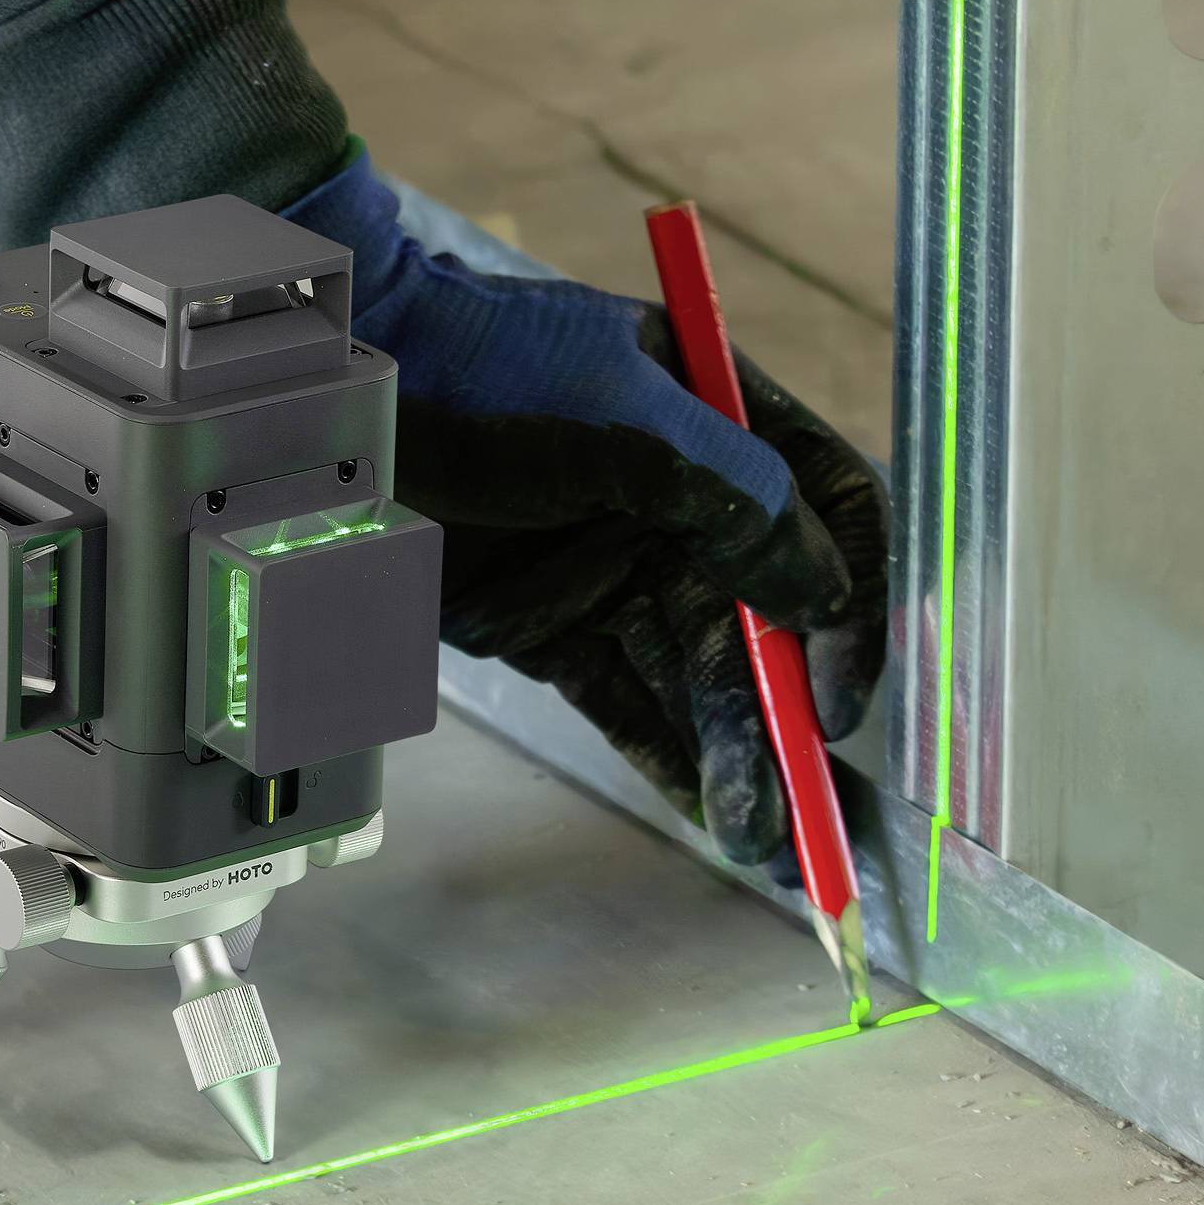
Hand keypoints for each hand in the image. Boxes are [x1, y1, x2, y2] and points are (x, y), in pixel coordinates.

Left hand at [286, 153, 887, 866]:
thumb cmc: (490, 373)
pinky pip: (625, 699)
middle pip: (765, 617)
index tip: (842, 691)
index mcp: (724, 423)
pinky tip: (705, 809)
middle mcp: (685, 503)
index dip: (851, 604)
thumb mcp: (628, 421)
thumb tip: (824, 596)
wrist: (352, 393)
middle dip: (784, 712)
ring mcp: (618, 567)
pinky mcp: (555, 626)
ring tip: (752, 831)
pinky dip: (665, 754)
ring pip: (696, 672)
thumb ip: (736, 503)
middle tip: (801, 804)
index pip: (829, 510)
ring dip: (732, 752)